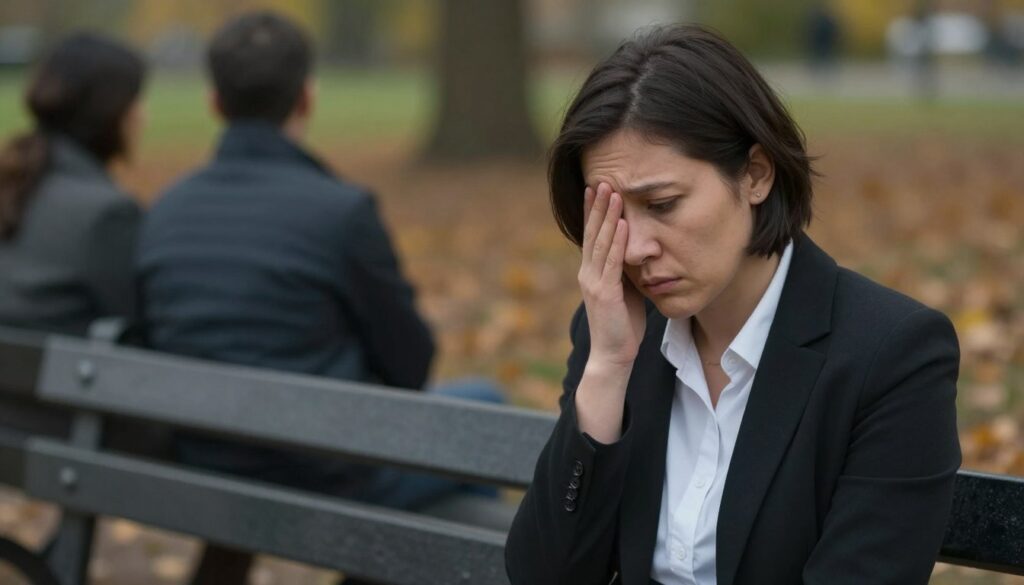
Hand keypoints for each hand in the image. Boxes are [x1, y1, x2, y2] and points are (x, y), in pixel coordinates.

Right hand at [578, 183, 646, 367]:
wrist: (612, 355)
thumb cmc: (622, 325)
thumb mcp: (625, 291)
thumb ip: (626, 271)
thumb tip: (638, 252)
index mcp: (592, 272)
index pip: (592, 235)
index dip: (594, 211)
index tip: (598, 188)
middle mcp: (588, 273)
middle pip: (592, 233)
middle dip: (597, 206)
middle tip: (602, 180)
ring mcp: (594, 282)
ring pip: (601, 242)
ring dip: (608, 216)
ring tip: (613, 193)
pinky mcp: (604, 293)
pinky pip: (612, 262)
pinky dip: (618, 241)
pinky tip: (623, 224)